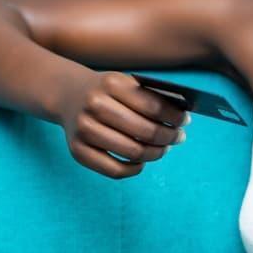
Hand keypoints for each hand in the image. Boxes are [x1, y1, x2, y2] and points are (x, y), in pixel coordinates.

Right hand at [57, 70, 189, 178]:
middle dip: (169, 137)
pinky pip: (114, 170)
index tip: (185, 121)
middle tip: (178, 137)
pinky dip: (135, 169)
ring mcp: (84, 130)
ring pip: (133, 152)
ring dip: (155, 153)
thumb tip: (182, 116)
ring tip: (163, 148)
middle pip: (145, 132)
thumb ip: (152, 96)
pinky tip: (142, 161)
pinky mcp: (78, 151)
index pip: (154, 107)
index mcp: (112, 84)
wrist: (68, 95)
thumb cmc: (107, 90)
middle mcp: (95, 105)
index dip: (175, 118)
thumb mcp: (126, 82)